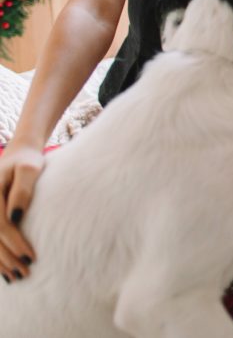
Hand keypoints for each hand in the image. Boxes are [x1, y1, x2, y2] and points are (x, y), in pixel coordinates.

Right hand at [0, 144, 41, 281]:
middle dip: (7, 257)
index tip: (31, 257)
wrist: (18, 155)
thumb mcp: (30, 169)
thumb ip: (23, 190)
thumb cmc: (28, 162)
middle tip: (25, 273)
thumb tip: (16, 216)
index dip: (14, 242)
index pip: (0, 224)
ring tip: (16, 277)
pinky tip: (3, 272)